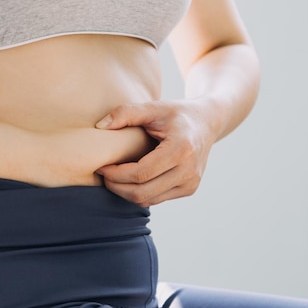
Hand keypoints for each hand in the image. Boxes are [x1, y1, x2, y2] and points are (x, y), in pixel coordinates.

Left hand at [95, 100, 216, 206]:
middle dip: (117, 187)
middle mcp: (189, 171)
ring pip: (148, 200)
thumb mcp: (154, 107)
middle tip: (103, 174)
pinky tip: (129, 180)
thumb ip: (126, 113)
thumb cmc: (177, 113)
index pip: (141, 173)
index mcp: (181, 149)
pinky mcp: (189, 189)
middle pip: (142, 192)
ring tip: (113, 178)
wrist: (207, 122)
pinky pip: (156, 199)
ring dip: (125, 193)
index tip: (101, 166)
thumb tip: (100, 126)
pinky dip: (139, 193)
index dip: (116, 174)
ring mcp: (191, 183)